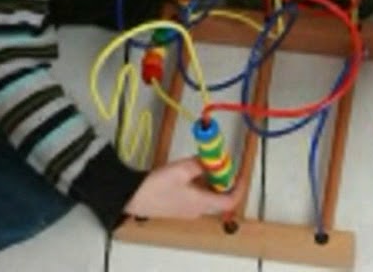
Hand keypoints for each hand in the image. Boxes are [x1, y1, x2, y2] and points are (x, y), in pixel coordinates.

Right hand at [124, 157, 238, 218]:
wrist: (131, 197)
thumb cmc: (155, 187)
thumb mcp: (181, 170)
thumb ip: (200, 164)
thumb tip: (209, 161)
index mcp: (202, 204)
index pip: (230, 201)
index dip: (239, 187)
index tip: (241, 173)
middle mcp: (197, 210)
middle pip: (219, 196)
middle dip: (223, 178)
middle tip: (220, 162)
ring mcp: (187, 209)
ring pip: (207, 194)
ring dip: (210, 179)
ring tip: (204, 162)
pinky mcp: (177, 205)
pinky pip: (196, 194)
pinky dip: (199, 182)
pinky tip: (190, 170)